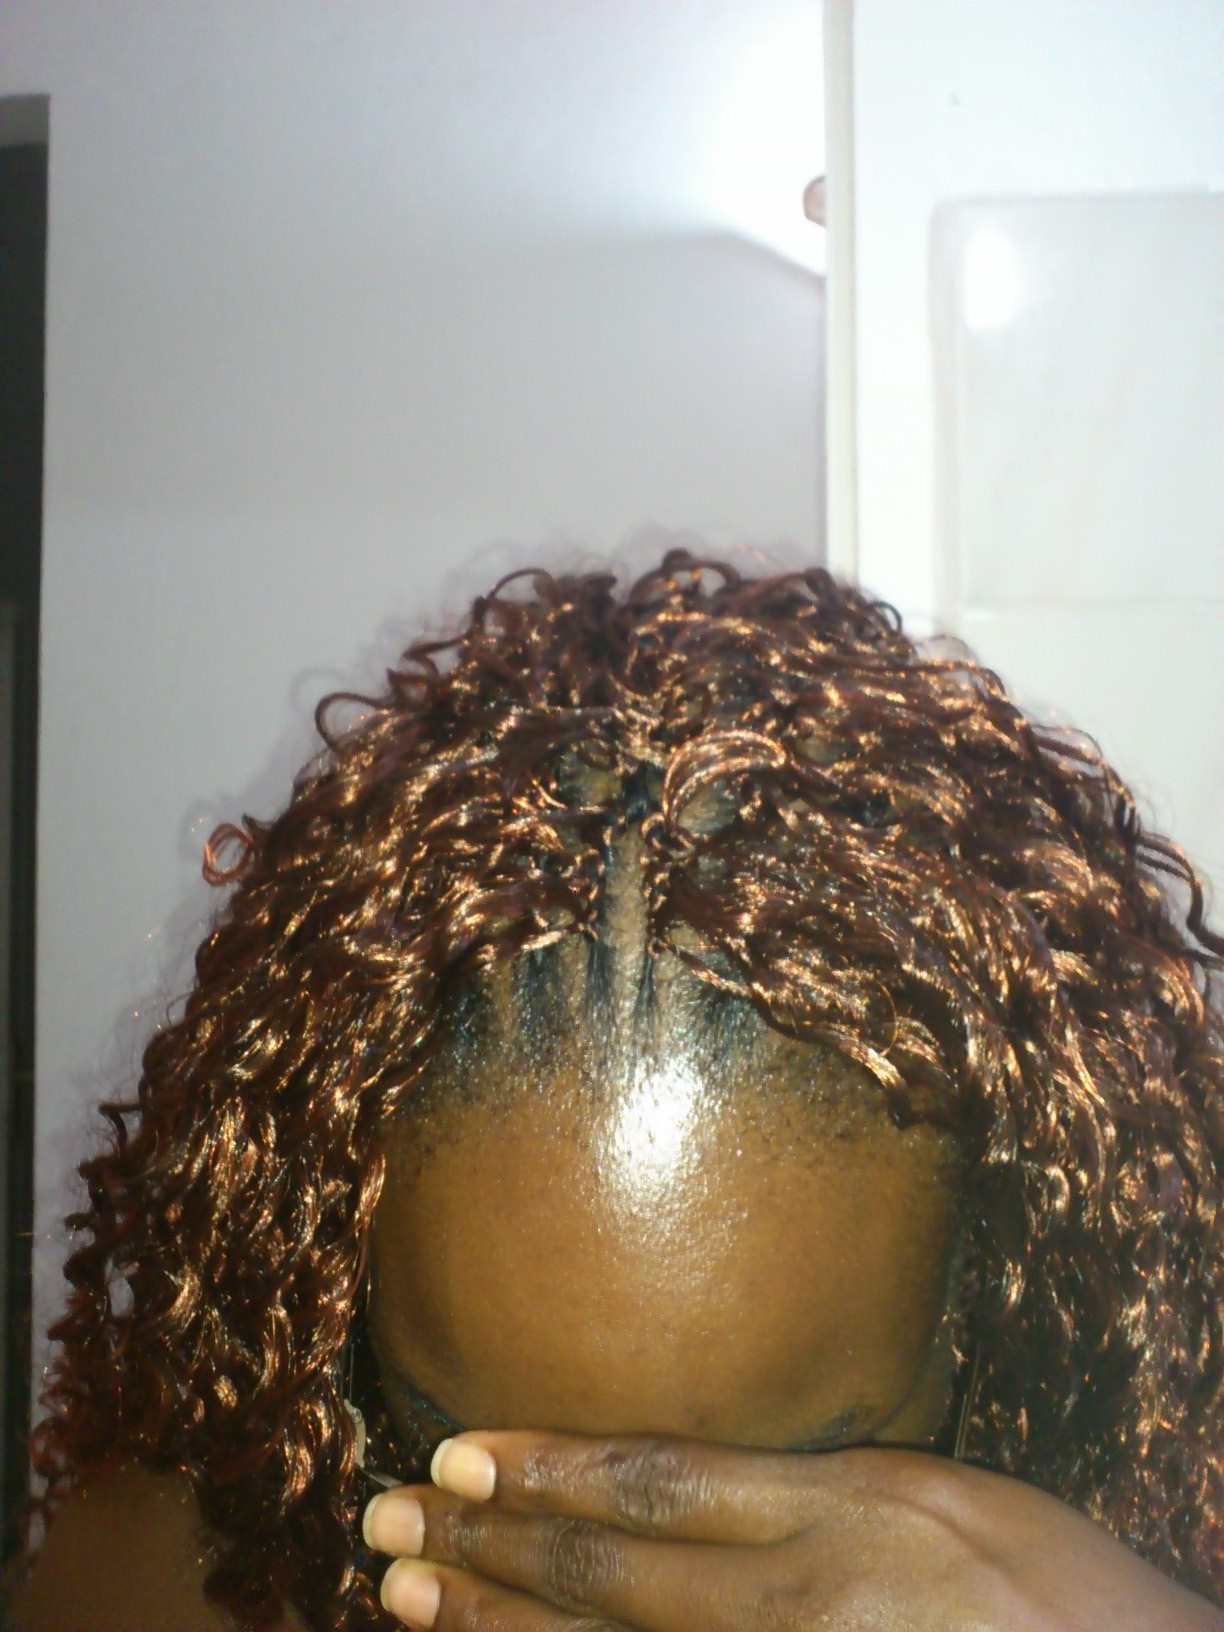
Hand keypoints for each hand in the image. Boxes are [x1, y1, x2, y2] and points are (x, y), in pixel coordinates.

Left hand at [362, 1429, 1223, 1631]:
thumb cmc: (1072, 1599)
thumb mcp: (958, 1498)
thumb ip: (831, 1490)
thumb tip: (705, 1487)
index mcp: (856, 1509)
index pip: (662, 1477)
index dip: (547, 1466)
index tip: (453, 1448)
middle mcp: (815, 1602)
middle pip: (616, 1572)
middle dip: (490, 1546)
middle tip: (385, 1525)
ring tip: (409, 1600)